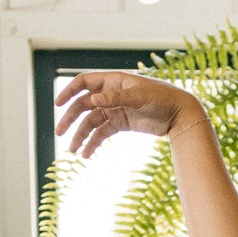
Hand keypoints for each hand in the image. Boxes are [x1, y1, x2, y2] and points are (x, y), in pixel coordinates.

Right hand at [54, 70, 199, 156]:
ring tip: (73, 151)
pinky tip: (87, 154)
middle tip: (60, 133)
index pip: (84, 83)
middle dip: (71, 119)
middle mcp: (110, 94)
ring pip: (91, 122)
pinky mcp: (121, 124)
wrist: (179, 113)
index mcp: (112, 81)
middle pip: (83, 106)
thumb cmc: (160, 98)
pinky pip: (103, 133)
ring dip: (81, 135)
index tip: (58, 105)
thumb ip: (115, 98)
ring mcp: (115, 109)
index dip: (69, 92)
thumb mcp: (138, 96)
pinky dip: (94, 143)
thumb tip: (93, 99)